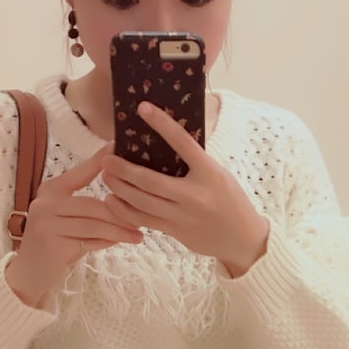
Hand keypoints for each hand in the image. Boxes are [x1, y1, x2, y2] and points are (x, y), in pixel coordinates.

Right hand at [6, 145, 143, 306]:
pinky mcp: (53, 244)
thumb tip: (124, 196)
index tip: (118, 146)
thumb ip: (89, 207)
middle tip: (142, 218)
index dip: (100, 160)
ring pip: (94, 224)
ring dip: (119, 230)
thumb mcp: (69, 218)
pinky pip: (89, 241)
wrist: (30, 273)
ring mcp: (47, 224)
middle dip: (120, 213)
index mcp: (51, 190)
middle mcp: (45, 203)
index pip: (81, 173)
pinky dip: (107, 242)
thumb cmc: (56, 242)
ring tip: (139, 235)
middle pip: (93, 204)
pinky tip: (120, 242)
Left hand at [100, 103, 269, 277]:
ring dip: (119, 188)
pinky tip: (112, 200)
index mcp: (209, 173)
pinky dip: (124, 209)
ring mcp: (182, 216)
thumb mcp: (219, 176)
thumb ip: (196, 163)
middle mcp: (194, 195)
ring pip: (141, 202)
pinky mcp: (174, 231)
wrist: (242, 240)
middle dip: (124, 169)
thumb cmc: (231, 201)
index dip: (162, 124)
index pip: (183, 142)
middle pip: (150, 180)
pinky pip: (143, 220)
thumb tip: (166, 143)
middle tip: (107, 158)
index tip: (143, 108)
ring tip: (106, 176)